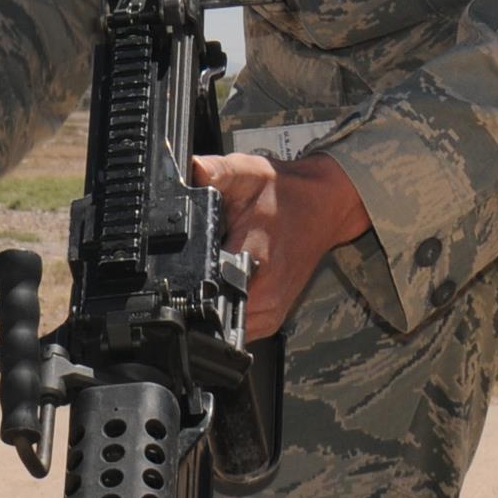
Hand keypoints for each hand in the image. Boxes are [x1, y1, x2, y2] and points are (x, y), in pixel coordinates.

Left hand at [190, 151, 372, 339]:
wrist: (324, 205)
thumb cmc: (286, 192)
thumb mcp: (247, 173)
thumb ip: (215, 172)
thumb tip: (190, 170)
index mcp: (254, 263)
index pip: (203, 290)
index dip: (182, 280)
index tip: (173, 266)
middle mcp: (265, 296)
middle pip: (208, 314)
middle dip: (193, 292)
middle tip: (193, 263)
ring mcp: (271, 312)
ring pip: (222, 325)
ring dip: (209, 304)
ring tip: (210, 272)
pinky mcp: (272, 318)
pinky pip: (239, 327)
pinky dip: (226, 309)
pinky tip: (224, 284)